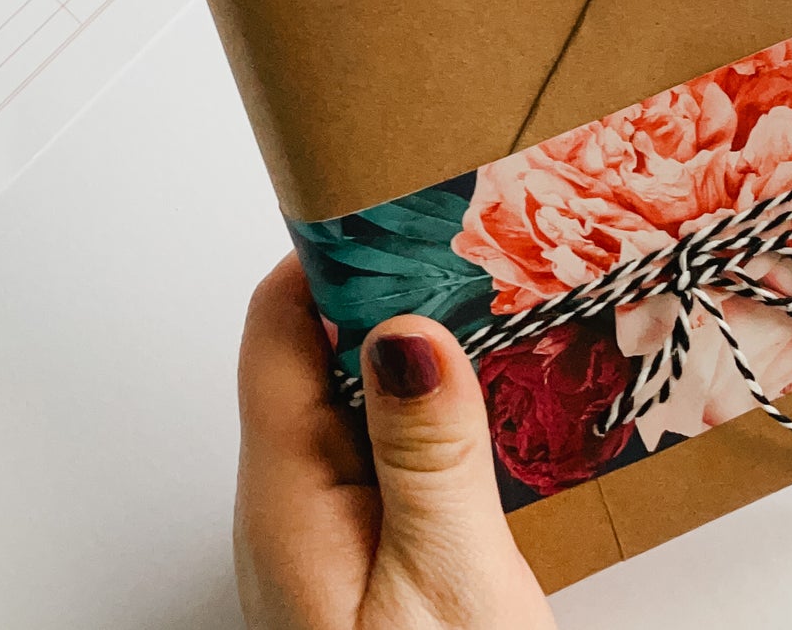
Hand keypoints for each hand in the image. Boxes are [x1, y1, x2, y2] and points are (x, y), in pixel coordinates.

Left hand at [234, 256, 555, 629]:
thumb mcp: (444, 581)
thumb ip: (428, 455)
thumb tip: (412, 331)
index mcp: (288, 495)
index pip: (281, 324)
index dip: (337, 253)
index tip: (412, 209)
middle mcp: (294, 509)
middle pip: (326, 357)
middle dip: (400, 296)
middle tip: (487, 254)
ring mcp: (331, 539)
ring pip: (368, 408)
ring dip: (431, 361)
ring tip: (511, 317)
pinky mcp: (372, 565)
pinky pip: (394, 460)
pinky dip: (443, 421)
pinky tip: (502, 415)